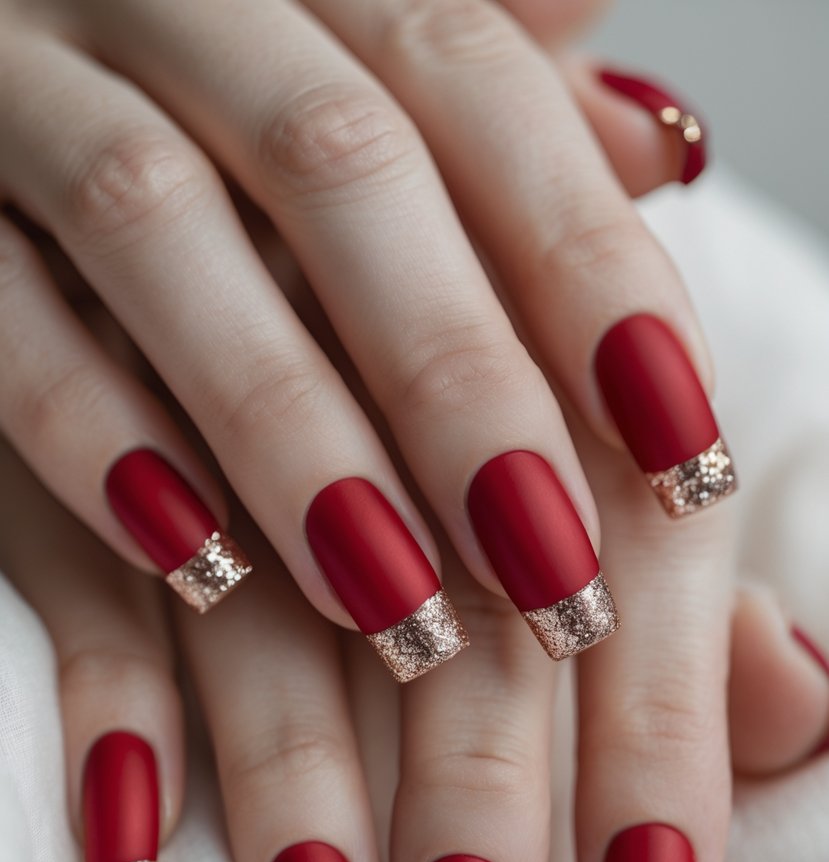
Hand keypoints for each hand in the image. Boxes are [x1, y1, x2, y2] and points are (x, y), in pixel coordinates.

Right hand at [0, 0, 727, 684]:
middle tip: (553, 580)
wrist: (3, 74)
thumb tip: (664, 142)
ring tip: (397, 610)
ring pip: (156, 228)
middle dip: (457, 384)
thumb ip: (500, 127)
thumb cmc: (213, 114)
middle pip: (340, 165)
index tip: (683, 458)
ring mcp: (30, 85)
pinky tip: (200, 567)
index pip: (483, 90)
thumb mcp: (367, 95)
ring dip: (287, 431)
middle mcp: (178, 0)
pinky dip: (90, 439)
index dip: (593, 274)